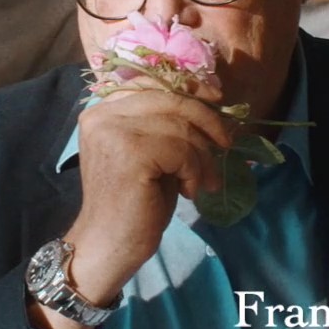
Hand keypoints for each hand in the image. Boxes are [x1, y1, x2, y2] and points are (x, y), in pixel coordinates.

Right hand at [60, 86, 233, 307]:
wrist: (110, 244)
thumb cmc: (134, 203)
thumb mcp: (152, 153)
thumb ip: (166, 126)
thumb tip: (210, 104)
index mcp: (102, 111)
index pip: (152, 83)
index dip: (189, 89)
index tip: (217, 101)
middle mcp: (102, 115)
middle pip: (170, 99)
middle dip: (206, 120)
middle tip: (226, 144)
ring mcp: (114, 131)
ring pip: (180, 127)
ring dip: (203, 156)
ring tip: (205, 182)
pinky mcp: (130, 152)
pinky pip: (181, 149)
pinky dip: (195, 171)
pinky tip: (189, 191)